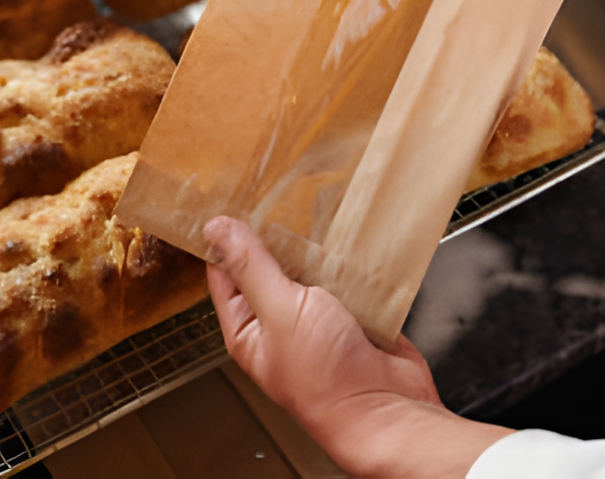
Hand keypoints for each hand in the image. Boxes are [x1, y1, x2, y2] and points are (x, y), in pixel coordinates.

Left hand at [205, 217, 511, 478]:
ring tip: (319, 219)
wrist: (387, 407)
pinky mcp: (353, 314)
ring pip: (311, 268)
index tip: (233, 199)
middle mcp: (281, 323)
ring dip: (318, 249)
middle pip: (271, 265)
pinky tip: (351, 246)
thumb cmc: (328, 381)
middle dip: (278, 236)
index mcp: (249, 328)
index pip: (225, 271)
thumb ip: (251, 267)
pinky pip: (347, 277)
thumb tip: (217, 231)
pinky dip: (350, 262)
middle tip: (282, 199)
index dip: (226, 236)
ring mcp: (319, 318)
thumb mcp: (281, 311)